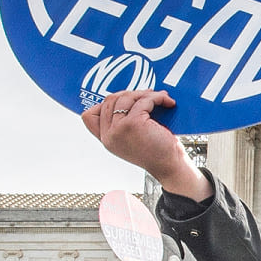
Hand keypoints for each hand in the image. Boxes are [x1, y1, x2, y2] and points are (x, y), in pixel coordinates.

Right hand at [82, 90, 210, 199]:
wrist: (171, 166)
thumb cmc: (158, 152)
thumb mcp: (132, 139)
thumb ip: (122, 123)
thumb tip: (127, 97)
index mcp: (107, 140)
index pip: (89, 116)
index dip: (104, 103)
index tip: (125, 99)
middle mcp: (109, 135)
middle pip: (109, 101)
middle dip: (130, 93)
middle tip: (148, 95)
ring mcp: (118, 129)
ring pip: (125, 98)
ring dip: (144, 94)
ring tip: (160, 97)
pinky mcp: (132, 124)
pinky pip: (143, 101)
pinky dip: (156, 97)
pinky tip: (166, 101)